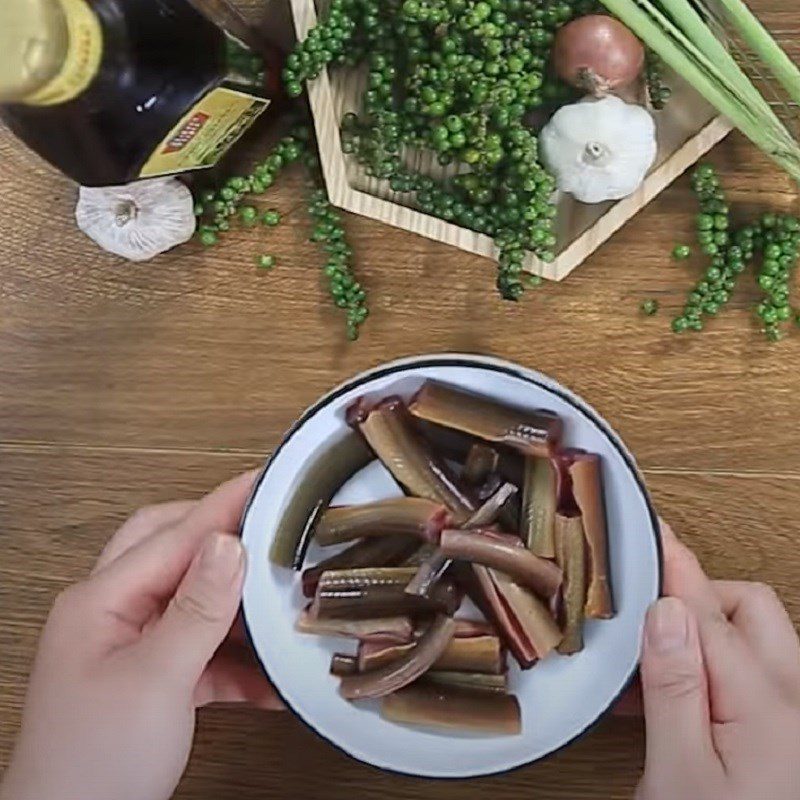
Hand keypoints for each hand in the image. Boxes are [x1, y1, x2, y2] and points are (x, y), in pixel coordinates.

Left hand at [0, 471, 280, 799]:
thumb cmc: (92, 766)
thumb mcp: (155, 681)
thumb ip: (197, 609)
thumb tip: (229, 544)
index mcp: (100, 601)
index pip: (174, 536)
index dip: (225, 507)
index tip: (268, 481)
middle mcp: (112, 613)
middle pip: (173, 551)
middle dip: (222, 540)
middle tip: (270, 530)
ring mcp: (131, 646)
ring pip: (192, 600)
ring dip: (237, 608)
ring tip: (279, 607)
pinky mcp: (152, 679)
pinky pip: (201, 650)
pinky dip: (236, 660)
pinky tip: (269, 678)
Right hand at [637, 523, 799, 799]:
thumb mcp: (681, 774)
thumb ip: (675, 687)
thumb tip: (665, 612)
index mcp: (762, 700)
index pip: (705, 606)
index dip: (672, 562)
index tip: (651, 527)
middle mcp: (793, 697)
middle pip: (748, 608)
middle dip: (698, 596)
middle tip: (648, 613)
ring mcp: (798, 715)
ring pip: (756, 639)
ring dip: (706, 634)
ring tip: (653, 669)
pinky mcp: (792, 734)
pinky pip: (759, 675)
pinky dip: (717, 668)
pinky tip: (679, 703)